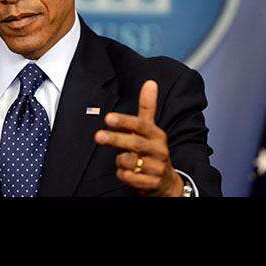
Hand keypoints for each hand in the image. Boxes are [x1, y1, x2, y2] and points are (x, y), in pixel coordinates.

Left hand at [94, 80, 184, 196]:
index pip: (142, 126)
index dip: (125, 122)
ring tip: (123, 160)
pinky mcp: (152, 183)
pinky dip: (124, 175)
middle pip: (136, 144)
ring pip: (130, 163)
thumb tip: (150, 82)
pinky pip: (130, 179)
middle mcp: (160, 151)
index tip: (108, 118)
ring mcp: (157, 168)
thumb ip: (148, 108)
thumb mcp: (151, 130)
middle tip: (98, 136)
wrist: (166, 181)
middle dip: (116, 140)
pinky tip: (126, 173)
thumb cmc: (153, 151)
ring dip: (120, 161)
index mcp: (158, 135)